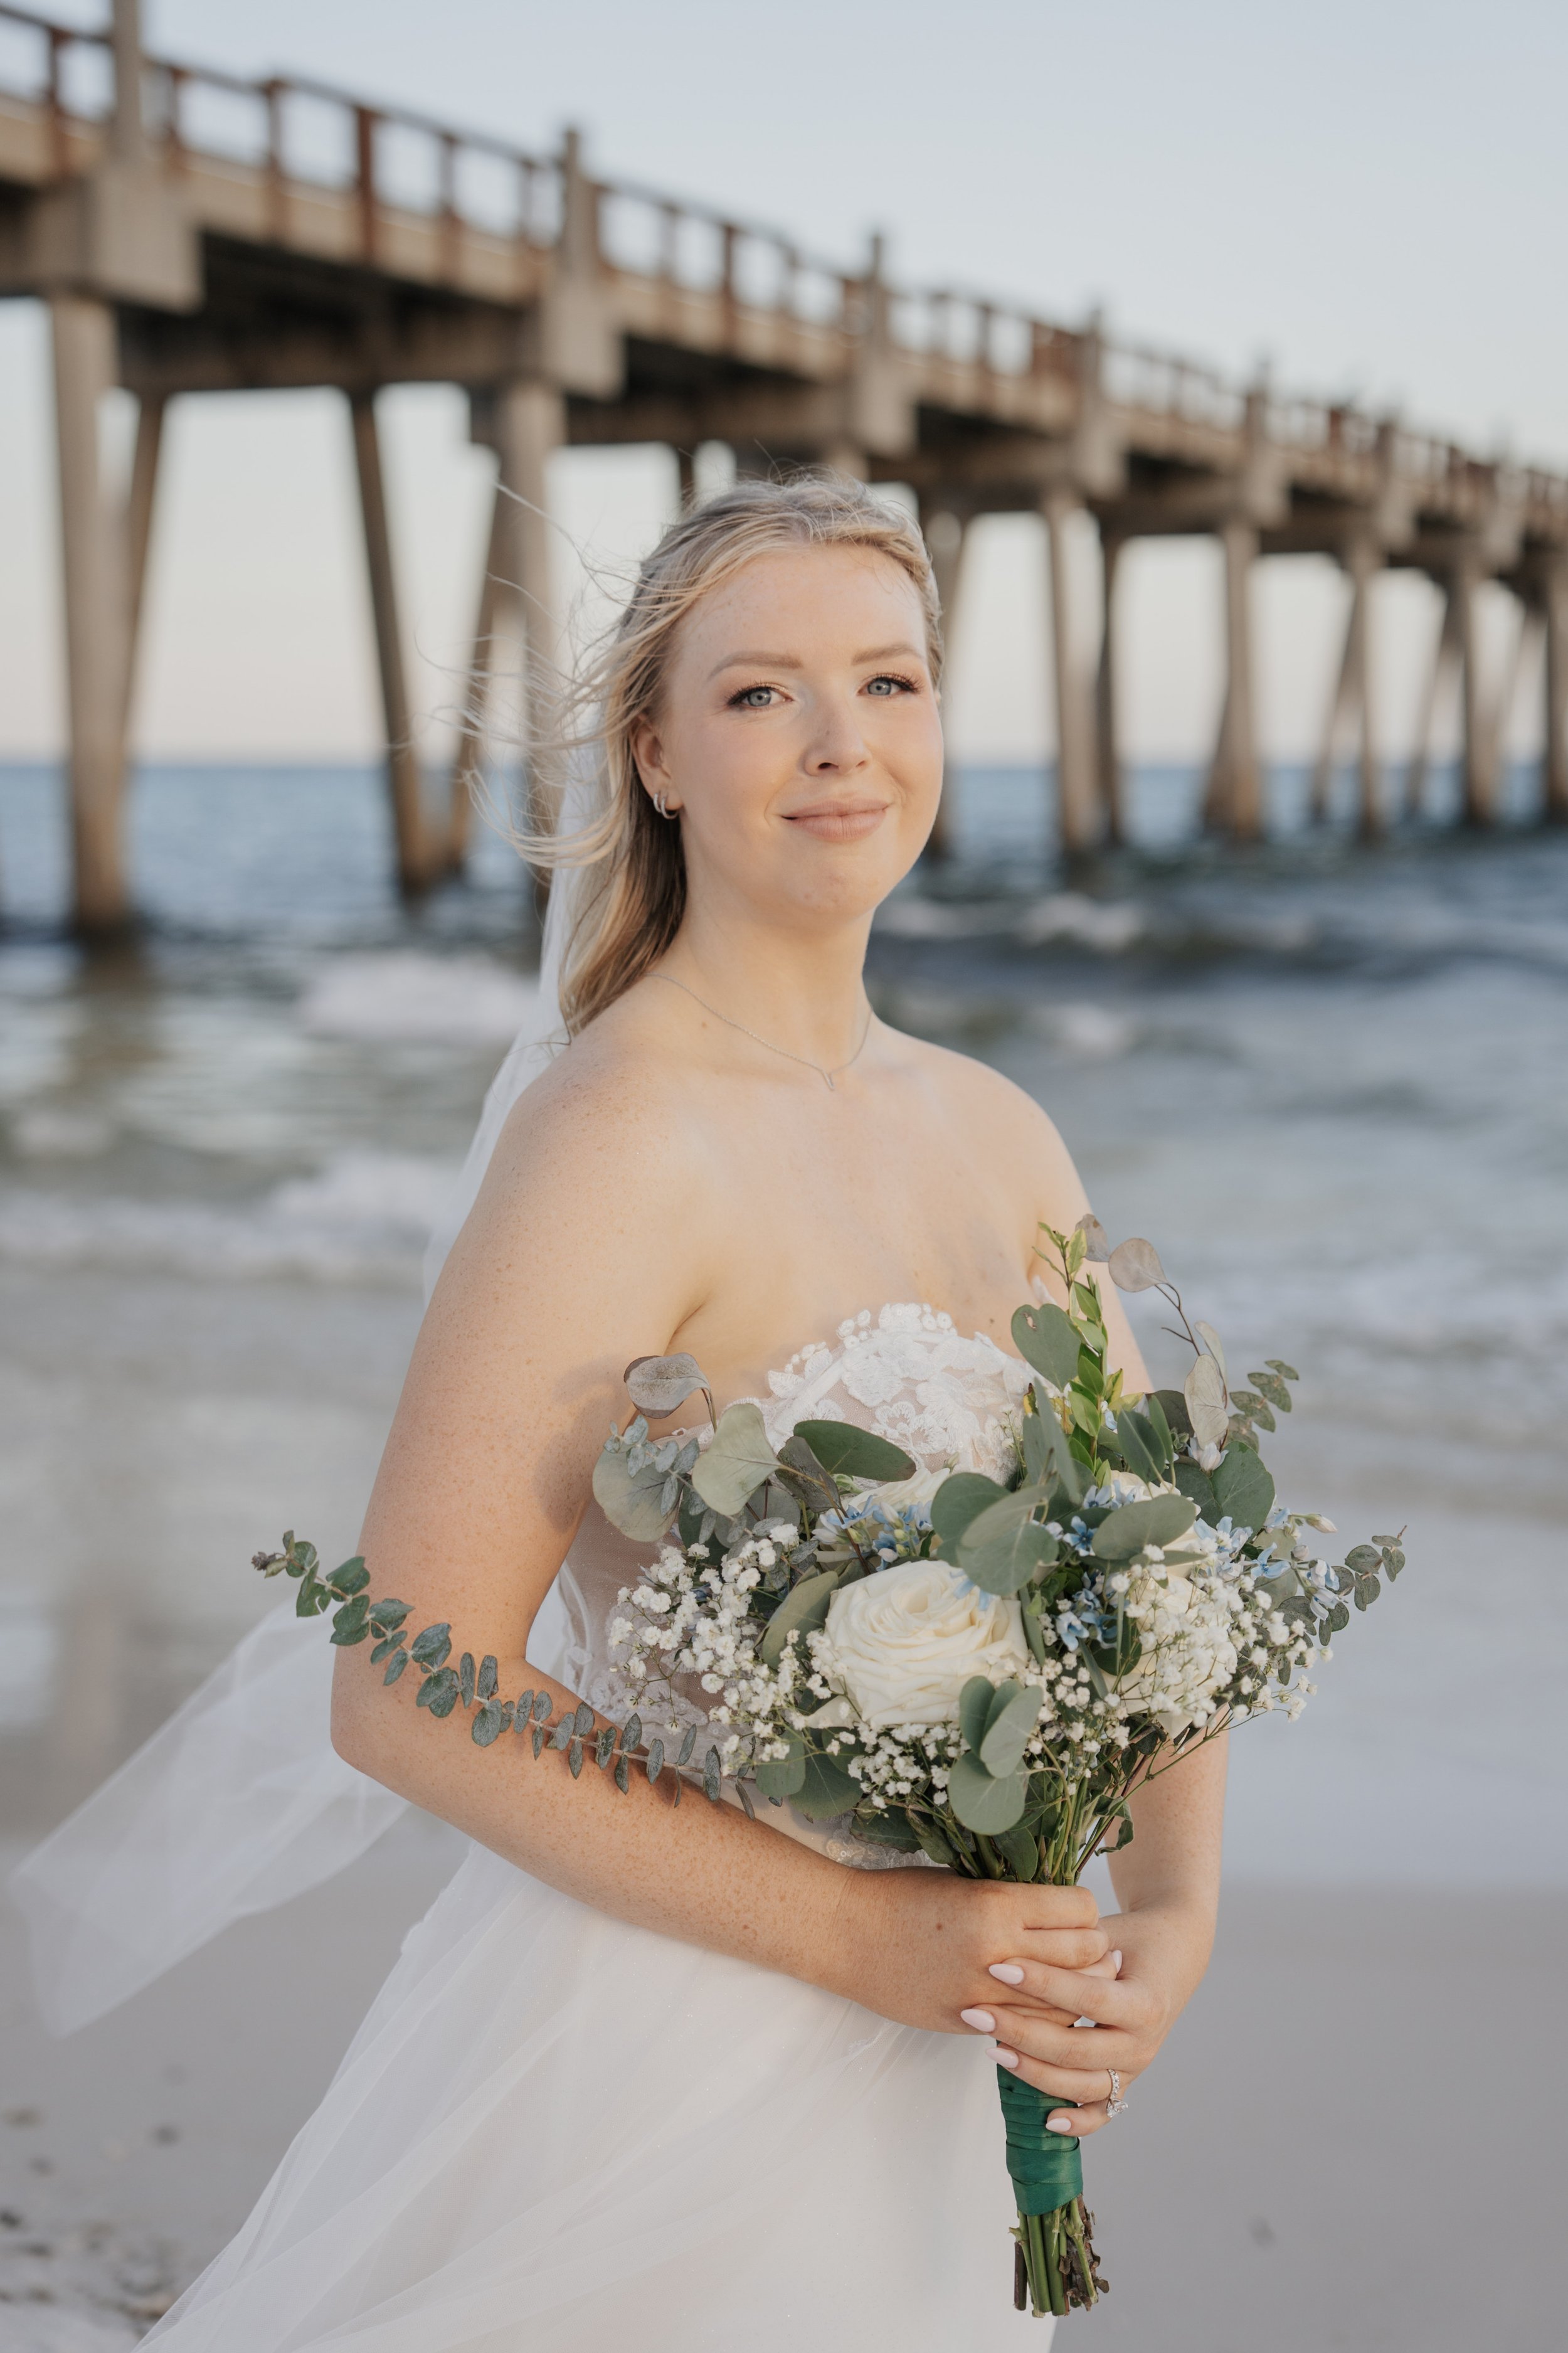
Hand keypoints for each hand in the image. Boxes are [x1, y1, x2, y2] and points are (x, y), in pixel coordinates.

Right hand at [835, 1870, 1108, 2034]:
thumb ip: (1009, 1898)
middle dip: (1093, 1950)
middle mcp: (996, 1951)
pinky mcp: (966, 2022)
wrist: (845, 1934)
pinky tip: (1037, 2005)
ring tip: (1073, 1981)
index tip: (1078, 1910)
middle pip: (1083, 1956)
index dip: (1086, 1910)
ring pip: (1063, 2002)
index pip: (1079, 1909)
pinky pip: (1026, 2028)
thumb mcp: (961, 1882)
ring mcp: (982, 1993)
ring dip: (1074, 1991)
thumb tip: (1056, 1910)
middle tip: (1089, 1947)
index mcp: (996, 1903)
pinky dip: (1041, 2018)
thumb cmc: (900, 1896)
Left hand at [956, 1899, 1209, 2135]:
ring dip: (1032, 2071)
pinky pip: (1102, 2113)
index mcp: (1144, 2003)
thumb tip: (1012, 1944)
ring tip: (992, 2047)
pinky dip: (1077, 2120)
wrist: (1174, 1956)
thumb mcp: (1109, 1933)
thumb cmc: (1133, 1939)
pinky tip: (1045, 2119)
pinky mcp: (1126, 2082)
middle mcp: (1142, 2043)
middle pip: (1075, 2049)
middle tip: (976, 2012)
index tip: (999, 1967)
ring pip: (1080, 2085)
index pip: (1087, 1997)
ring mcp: (1135, 2068)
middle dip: (1021, 2032)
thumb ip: (1072, 1945)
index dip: (1042, 1984)